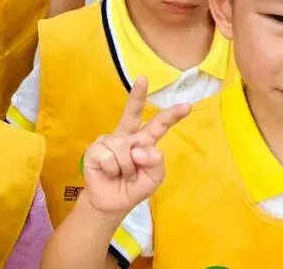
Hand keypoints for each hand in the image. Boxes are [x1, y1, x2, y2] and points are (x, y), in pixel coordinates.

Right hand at [81, 77, 190, 215]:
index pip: (158, 125)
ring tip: (122, 174)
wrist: (112, 203)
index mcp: (144, 141)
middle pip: (132, 112)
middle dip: (137, 94)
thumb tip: (139, 148)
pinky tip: (109, 172)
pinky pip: (109, 156)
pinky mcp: (95, 148)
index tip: (187, 106)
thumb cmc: (134, 187)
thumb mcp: (154, 178)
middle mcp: (126, 136)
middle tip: (143, 78)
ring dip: (126, 167)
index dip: (172, 116)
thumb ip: (155, 162)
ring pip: (124, 148)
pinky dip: (112, 169)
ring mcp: (109, 140)